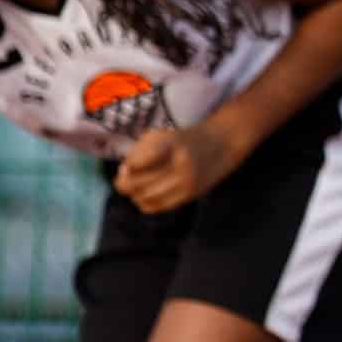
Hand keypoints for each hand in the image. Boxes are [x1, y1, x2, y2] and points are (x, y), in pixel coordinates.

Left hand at [112, 118, 246, 213]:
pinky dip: (145, 204)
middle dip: (125, 184)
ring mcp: (187, 181)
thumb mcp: (161, 135)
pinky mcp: (190, 194)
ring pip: (148, 197)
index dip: (129, 167)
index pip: (143, 160)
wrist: (220, 144)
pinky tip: (142, 198)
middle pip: (142, 182)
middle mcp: (180, 163)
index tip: (125, 167)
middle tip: (121, 180)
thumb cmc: (183, 139)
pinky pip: (160, 206)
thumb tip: (123, 173)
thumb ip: (139, 151)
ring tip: (132, 189)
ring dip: (134, 195)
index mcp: (172, 144)